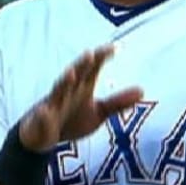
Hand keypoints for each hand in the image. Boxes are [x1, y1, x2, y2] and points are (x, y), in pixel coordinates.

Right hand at [18, 44, 142, 152]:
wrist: (43, 137)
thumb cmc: (71, 120)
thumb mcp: (98, 112)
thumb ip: (118, 102)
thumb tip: (143, 90)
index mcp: (81, 87)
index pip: (92, 68)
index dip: (101, 58)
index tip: (115, 47)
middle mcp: (67, 92)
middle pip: (76, 75)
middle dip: (82, 65)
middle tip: (91, 53)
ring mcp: (53, 105)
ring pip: (58, 91)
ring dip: (64, 82)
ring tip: (71, 73)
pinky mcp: (42, 120)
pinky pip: (42, 117)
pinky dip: (43, 114)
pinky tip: (44, 111)